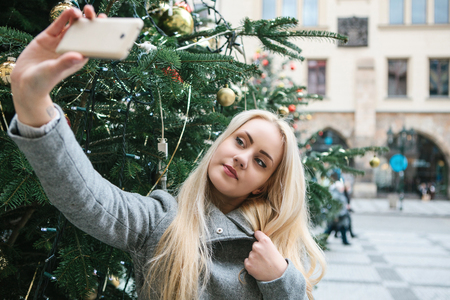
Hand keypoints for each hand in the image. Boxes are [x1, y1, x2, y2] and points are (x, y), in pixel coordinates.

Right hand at [10, 5, 105, 126]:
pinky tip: (70, 11)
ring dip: (78, 18)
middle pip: (84, 34)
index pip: (93, 45)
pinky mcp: (47, 38)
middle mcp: (71, 49)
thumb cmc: (43, 81)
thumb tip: (78, 56)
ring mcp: (59, 42)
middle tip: (93, 13)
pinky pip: (57, 25)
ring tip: (82, 11)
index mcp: (78, 59)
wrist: (24, 82)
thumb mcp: (54, 72)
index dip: (100, 36)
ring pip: (72, 27)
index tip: (107, 27)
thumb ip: (65, 63)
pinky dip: (64, 18)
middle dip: (90, 23)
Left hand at [244, 231, 287, 281]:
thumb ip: (264, 243)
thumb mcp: (273, 248)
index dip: (258, 237)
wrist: (278, 276)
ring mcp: (251, 255)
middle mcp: (257, 246)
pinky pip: (247, 261)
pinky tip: (258, 267)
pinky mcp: (248, 264)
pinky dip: (251, 264)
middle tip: (264, 257)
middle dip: (257, 250)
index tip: (259, 240)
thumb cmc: (277, 262)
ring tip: (263, 264)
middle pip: (254, 245)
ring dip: (254, 258)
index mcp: (264, 241)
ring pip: (251, 254)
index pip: (257, 233)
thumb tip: (257, 238)